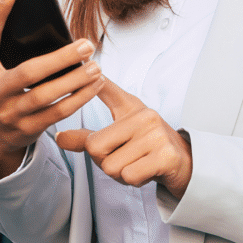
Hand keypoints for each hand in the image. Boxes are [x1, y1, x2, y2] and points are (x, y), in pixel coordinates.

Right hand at [0, 0, 105, 177]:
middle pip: (28, 72)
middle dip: (61, 58)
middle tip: (87, 45)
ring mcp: (8, 113)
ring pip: (46, 96)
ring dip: (75, 81)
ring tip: (96, 66)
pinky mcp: (27, 129)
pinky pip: (57, 114)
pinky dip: (79, 99)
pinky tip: (96, 85)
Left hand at [55, 78, 192, 199]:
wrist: (183, 163)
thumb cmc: (146, 148)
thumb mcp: (118, 137)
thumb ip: (88, 138)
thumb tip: (59, 137)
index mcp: (130, 107)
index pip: (108, 89)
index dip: (94, 79)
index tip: (85, 61)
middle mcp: (144, 116)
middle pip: (96, 147)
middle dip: (104, 161)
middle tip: (125, 157)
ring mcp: (156, 135)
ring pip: (112, 166)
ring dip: (121, 174)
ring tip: (137, 163)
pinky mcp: (165, 156)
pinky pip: (129, 175)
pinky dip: (133, 180)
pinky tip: (147, 171)